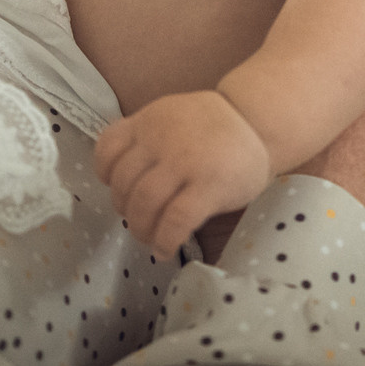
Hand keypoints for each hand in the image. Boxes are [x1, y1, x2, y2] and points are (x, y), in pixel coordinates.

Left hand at [94, 91, 274, 253]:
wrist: (260, 123)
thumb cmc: (213, 128)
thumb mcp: (172, 116)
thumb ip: (146, 137)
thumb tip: (117, 181)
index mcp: (150, 120)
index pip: (107, 148)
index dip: (105, 174)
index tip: (114, 188)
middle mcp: (162, 138)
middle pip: (123, 183)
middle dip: (124, 209)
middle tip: (137, 221)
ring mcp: (186, 161)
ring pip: (144, 204)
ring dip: (141, 229)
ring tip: (149, 238)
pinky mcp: (209, 186)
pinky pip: (175, 220)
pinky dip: (164, 240)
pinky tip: (165, 249)